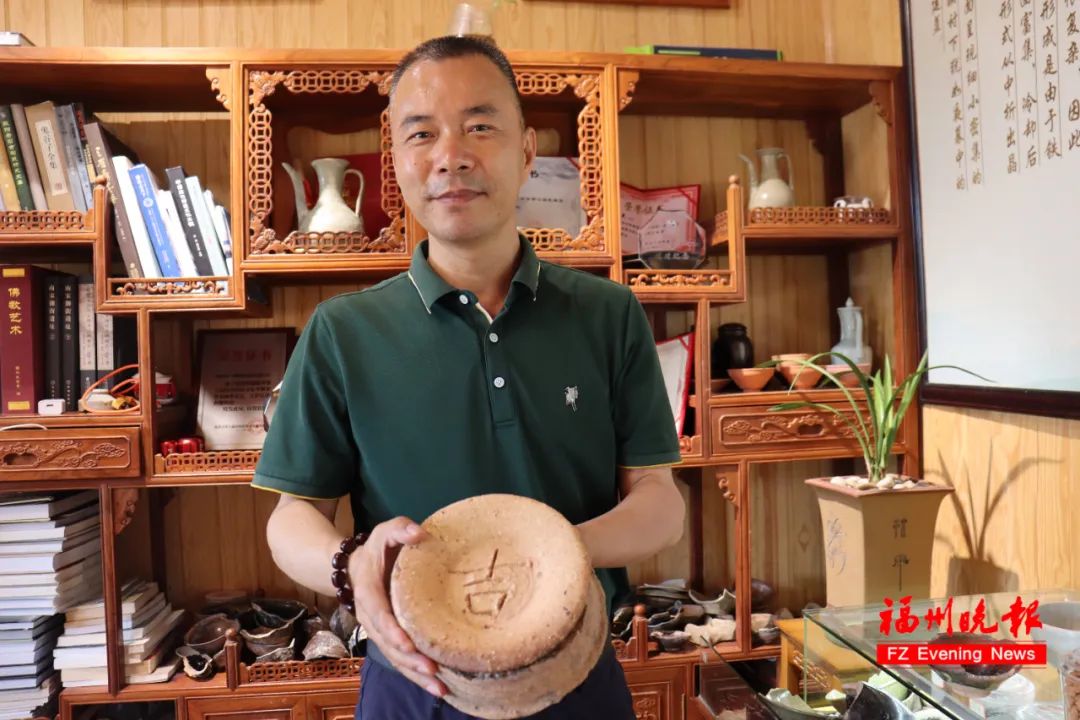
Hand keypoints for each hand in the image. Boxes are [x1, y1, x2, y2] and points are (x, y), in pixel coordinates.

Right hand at [347, 516, 446, 697]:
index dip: (393, 632)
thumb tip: (419, 533)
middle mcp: (371, 617)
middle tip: (433, 671)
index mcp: (369, 593)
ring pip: (395, 658)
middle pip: (388, 645)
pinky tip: (437, 686)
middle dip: (410, 661)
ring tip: (440, 688)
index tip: (409, 645)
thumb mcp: (385, 532)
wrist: (355, 566)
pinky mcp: (389, 638)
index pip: (380, 616)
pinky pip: (400, 660)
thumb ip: (400, 529)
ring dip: (415, 675)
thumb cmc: (377, 549)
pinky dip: (415, 674)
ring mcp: (379, 631)